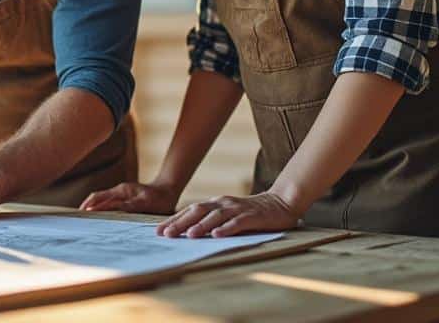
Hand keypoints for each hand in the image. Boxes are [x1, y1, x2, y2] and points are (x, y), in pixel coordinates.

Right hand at [80, 180, 180, 214]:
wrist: (169, 191)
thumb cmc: (160, 198)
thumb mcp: (145, 203)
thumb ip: (129, 206)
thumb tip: (111, 209)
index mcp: (121, 191)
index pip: (98, 198)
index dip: (88, 206)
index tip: (80, 215)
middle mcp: (118, 192)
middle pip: (97, 199)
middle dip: (86, 207)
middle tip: (77, 220)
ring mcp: (121, 196)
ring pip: (102, 202)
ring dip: (93, 210)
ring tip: (85, 222)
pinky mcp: (125, 201)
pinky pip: (109, 205)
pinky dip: (102, 211)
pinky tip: (101, 220)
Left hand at [157, 191, 301, 237]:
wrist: (280, 203)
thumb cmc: (250, 212)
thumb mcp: (227, 214)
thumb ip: (211, 220)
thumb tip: (187, 232)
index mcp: (215, 203)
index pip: (189, 211)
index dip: (173, 220)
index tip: (158, 231)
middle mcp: (223, 204)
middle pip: (197, 211)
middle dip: (180, 223)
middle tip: (165, 234)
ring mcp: (237, 209)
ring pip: (215, 217)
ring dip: (201, 226)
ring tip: (188, 235)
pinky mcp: (252, 216)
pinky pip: (237, 223)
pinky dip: (226, 229)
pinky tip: (217, 235)